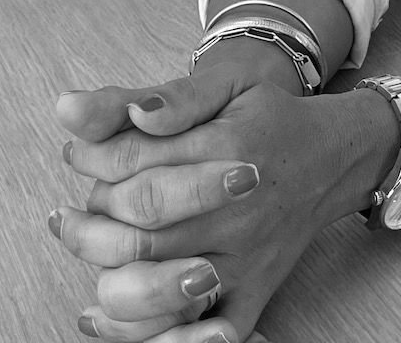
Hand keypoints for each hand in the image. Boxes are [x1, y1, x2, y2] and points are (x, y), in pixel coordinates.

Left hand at [51, 72, 390, 342]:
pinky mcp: (253, 295)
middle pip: (139, 230)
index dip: (93, 160)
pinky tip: (106, 318)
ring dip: (106, 278)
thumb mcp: (229, 83)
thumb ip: (174, 97)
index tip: (75, 155)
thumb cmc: (272, 117)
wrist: (333, 158)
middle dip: (88, 225)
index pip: (136, 162)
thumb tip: (128, 111)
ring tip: (83, 258)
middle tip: (67, 215)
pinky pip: (200, 336)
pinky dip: (151, 336)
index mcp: (230, 148)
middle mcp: (238, 211)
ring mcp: (245, 260)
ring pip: (157, 289)